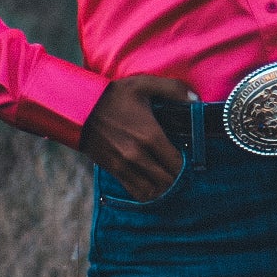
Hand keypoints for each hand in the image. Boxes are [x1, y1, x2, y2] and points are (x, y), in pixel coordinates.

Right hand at [79, 74, 195, 199]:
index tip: (190, 159)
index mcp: (150, 135)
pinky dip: (147, 192)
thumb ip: (174, 89)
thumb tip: (197, 101)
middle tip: (182, 169)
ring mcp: (124, 166)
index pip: (177, 164)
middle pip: (167, 181)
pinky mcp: (113, 170)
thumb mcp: (145, 84)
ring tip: (168, 177)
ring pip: (152, 191)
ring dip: (163, 187)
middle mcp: (138, 155)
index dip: (187, 165)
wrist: (79, 108)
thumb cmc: (114, 95)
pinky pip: (135, 192)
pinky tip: (153, 183)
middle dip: (178, 178)